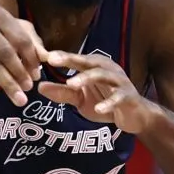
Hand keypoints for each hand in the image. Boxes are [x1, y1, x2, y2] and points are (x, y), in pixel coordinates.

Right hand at [0, 6, 48, 110]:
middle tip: (29, 88)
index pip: (20, 38)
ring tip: (19, 100)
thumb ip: (32, 43)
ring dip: (7, 84)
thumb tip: (47, 58)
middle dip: (19, 72)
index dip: (31, 58)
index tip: (37, 75)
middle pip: (5, 51)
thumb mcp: (13, 32)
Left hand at [38, 51, 155, 133]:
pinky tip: (98, 108)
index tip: (44, 56)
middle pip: (88, 62)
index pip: (76, 59)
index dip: (61, 57)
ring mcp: (119, 82)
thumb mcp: (80, 99)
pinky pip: (118, 97)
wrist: (134, 117)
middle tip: (54, 60)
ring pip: (102, 75)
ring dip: (86, 78)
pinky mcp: (128, 97)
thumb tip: (40, 87)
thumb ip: (63, 93)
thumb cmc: (104, 101)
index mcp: (94, 67)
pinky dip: (108, 103)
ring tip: (71, 83)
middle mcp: (107, 69)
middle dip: (71, 59)